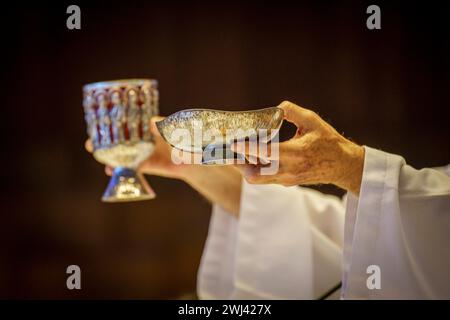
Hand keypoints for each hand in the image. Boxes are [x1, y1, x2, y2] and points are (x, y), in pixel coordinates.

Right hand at [85, 116, 191, 179]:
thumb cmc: (189, 139)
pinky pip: (131, 166)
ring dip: (109, 154)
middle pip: (121, 136)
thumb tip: (151, 122)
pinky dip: (121, 169)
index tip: (100, 120)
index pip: (130, 119)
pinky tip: (111, 171)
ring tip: (97, 156)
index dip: (115, 120)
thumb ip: (166, 126)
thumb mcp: (179, 130)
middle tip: (91, 142)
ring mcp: (144, 151)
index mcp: (151, 125)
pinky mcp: (147, 164)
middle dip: (105, 138)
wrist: (197, 159)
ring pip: (123, 152)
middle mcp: (145, 137)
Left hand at [232, 101, 364, 194]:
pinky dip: (255, 168)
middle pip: (255, 173)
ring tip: (235, 153)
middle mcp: (290, 170)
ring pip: (257, 178)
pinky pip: (265, 178)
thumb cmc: (328, 141)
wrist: (342, 166)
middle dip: (238, 163)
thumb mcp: (313, 121)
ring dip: (244, 166)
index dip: (249, 149)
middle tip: (228, 151)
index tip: (234, 143)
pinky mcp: (286, 183)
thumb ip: (292, 112)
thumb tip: (275, 108)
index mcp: (298, 154)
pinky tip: (250, 156)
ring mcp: (287, 180)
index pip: (268, 153)